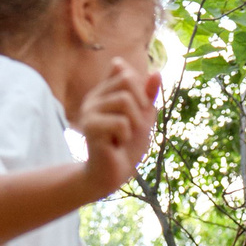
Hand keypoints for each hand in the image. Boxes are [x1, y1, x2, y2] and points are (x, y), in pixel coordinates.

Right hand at [76, 58, 155, 194]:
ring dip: (134, 122)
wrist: (113, 173)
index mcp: (105, 91)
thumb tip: (156, 72)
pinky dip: (126, 136)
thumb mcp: (144, 116)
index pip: (125, 72)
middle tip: (134, 125)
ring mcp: (89, 110)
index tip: (138, 111)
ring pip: (124, 100)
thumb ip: (148, 95)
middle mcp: (94, 97)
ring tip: (125, 136)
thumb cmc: (127, 146)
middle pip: (127, 80)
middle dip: (140, 104)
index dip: (140, 90)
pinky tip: (116, 144)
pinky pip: (121, 122)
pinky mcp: (89, 126)